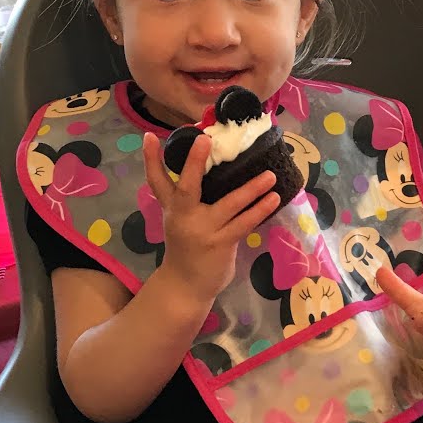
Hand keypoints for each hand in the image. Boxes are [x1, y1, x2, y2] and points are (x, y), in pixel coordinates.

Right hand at [143, 131, 279, 305]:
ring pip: (228, 204)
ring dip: (251, 189)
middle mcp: (183, 217)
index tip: (149, 136)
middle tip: (204, 140)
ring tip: (269, 174)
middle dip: (193, 163)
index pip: (156, 180)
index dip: (150, 159)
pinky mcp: (220, 244)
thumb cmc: (187, 247)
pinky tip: (274, 198)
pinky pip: (244, 224)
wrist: (186, 286)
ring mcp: (203, 231)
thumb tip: (215, 167)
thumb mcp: (179, 220)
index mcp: (171, 208)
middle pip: (187, 187)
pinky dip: (259, 210)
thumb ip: (187, 199)